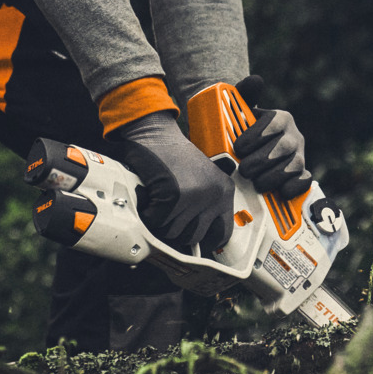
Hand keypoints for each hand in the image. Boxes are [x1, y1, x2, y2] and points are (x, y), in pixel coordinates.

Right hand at [110, 110, 234, 255]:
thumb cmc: (173, 155)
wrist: (155, 132)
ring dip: (159, 220)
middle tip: (167, 211)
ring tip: (158, 200)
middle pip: (192, 237)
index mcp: (224, 192)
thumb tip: (199, 241)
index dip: (205, 240)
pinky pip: (156, 221)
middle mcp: (214, 195)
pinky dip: (147, 213)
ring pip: (172, 231)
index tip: (194, 241)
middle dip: (175, 228)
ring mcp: (195, 196)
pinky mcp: (174, 196)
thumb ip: (204, 205)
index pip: (223, 233)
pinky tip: (150, 196)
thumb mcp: (201, 178)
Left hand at [232, 79, 312, 199]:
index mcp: (281, 118)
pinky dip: (295, 187)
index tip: (238, 148)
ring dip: (274, 176)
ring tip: (256, 183)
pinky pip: (305, 180)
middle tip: (244, 170)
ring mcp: (299, 156)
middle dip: (262, 161)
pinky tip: (281, 192)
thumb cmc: (242, 129)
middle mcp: (294, 136)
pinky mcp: (301, 174)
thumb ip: (245, 94)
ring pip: (293, 165)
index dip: (256, 136)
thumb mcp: (240, 111)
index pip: (273, 123)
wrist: (249, 149)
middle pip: (283, 147)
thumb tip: (256, 81)